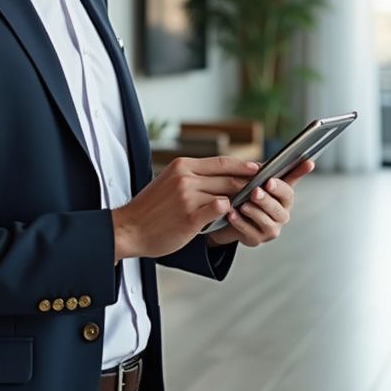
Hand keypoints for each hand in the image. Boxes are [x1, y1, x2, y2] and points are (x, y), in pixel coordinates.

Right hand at [112, 156, 259, 260]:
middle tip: (262, 190)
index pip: (222, 162)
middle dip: (247, 185)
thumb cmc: (150, 209)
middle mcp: (186, 177)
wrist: (129, 228)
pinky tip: (231, 218)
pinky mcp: (190, 216)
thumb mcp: (170, 182)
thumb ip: (193, 177)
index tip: (258, 169)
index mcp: (182, 165)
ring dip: (240, 201)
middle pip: (228, 178)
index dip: (243, 166)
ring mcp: (188, 196)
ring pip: (227, 194)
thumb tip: (222, 176)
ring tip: (249, 207)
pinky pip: (220, 210)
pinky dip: (229, 213)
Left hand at [206, 159, 315, 247]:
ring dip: (254, 212)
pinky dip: (240, 222)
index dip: (286, 183)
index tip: (275, 178)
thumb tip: (259, 166)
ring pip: (266, 221)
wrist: (229, 218)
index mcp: (283, 198)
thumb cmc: (246, 196)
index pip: (289, 190)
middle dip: (266, 199)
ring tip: (242, 204)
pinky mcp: (257, 239)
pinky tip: (232, 214)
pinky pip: (249, 232)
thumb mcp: (254, 181)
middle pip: (278, 208)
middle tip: (255, 191)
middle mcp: (281, 214)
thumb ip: (262, 173)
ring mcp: (271, 229)